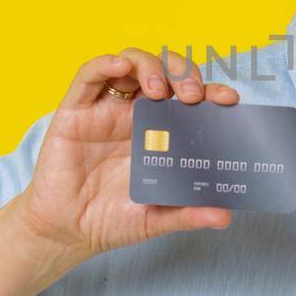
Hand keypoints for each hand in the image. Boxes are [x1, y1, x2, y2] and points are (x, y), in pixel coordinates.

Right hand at [12, 46, 241, 260]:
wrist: (67, 232)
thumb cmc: (112, 220)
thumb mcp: (156, 219)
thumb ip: (187, 214)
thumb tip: (224, 217)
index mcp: (162, 133)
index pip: (192, 100)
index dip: (212, 92)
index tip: (228, 100)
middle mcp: (137, 114)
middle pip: (166, 72)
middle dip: (184, 74)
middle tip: (192, 96)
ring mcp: (107, 109)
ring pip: (132, 64)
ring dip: (151, 66)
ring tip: (158, 90)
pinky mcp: (76, 111)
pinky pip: (89, 76)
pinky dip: (105, 63)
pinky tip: (120, 66)